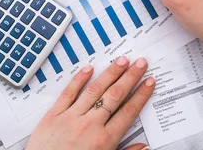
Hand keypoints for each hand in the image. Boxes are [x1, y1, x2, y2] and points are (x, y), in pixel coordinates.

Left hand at [26, 56, 153, 149]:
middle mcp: (90, 126)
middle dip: (130, 77)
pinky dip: (79, 79)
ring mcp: (71, 118)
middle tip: (140, 63)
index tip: (149, 82)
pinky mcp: (53, 116)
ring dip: (110, 73)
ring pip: (95, 90)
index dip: (141, 95)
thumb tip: (144, 148)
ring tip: (121, 61)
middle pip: (115, 96)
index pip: (128, 111)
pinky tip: (88, 68)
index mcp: (104, 141)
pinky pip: (68, 93)